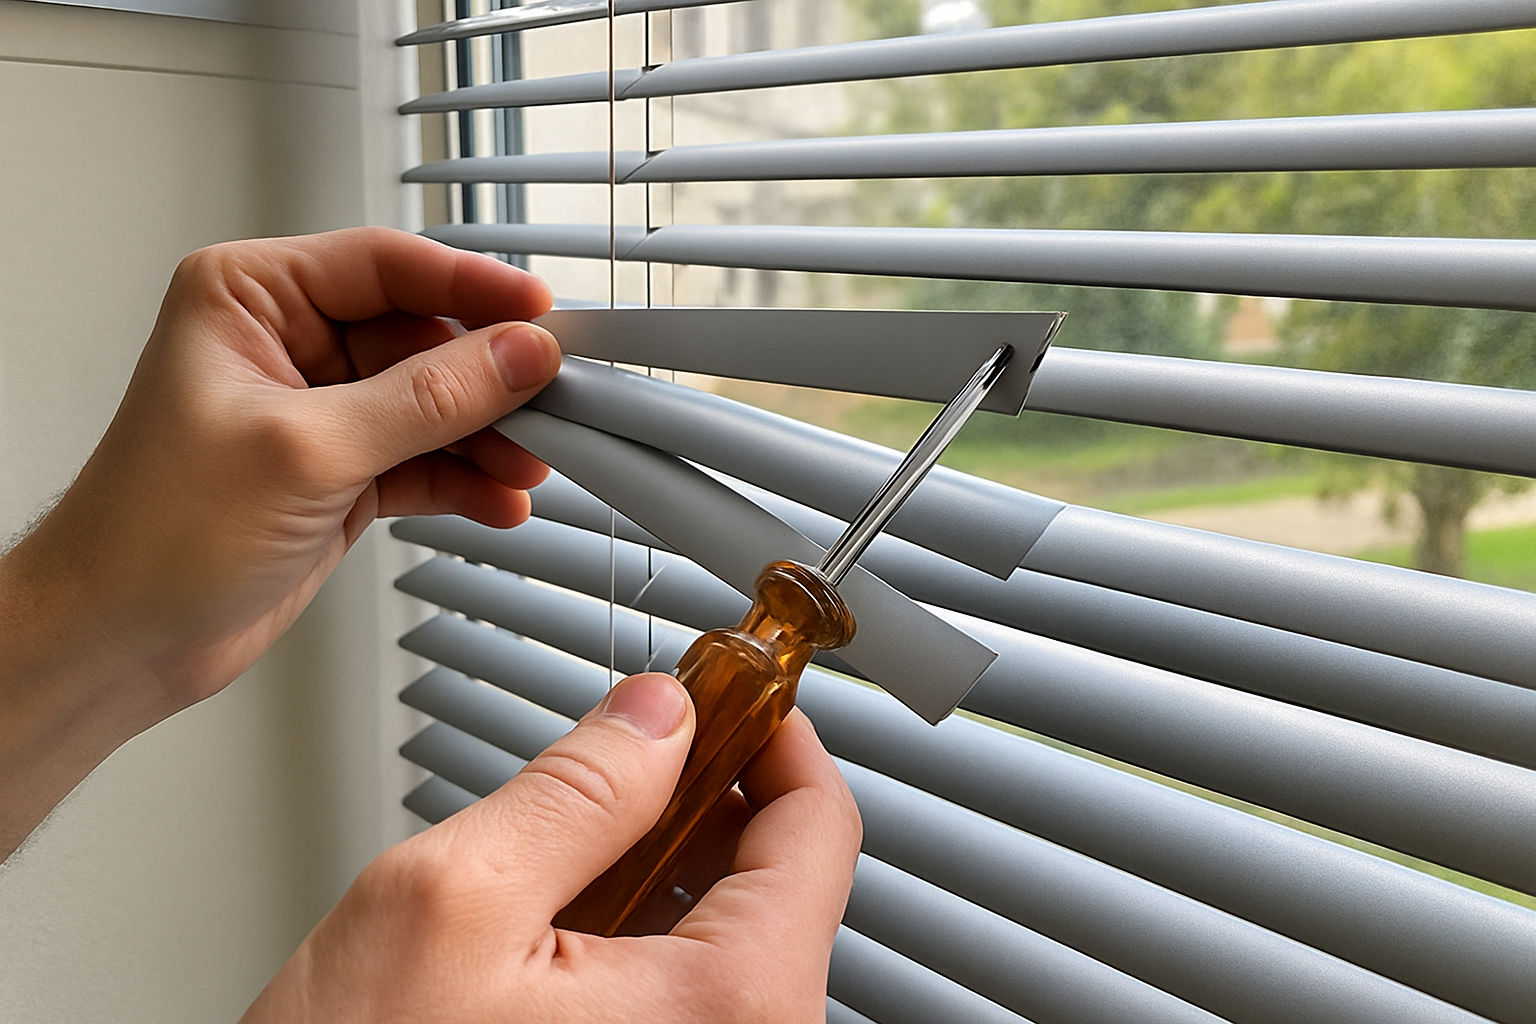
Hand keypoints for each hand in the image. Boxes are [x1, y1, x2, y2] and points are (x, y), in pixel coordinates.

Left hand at [0, 227, 557, 857]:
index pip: (386, 265)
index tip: (540, 313)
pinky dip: (464, 480)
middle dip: (489, 377)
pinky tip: (497, 501)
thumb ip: (426, 399)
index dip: (471, 285)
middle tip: (550, 401)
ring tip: (528, 465)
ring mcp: (318, 411)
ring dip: (486, 436)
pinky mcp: (340, 472)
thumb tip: (516, 355)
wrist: (119, 640)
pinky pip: (425, 459)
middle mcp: (286, 344)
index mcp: (251, 297)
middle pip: (422, 335)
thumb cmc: (154, 534)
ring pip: (433, 402)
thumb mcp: (306, 450)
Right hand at [240, 674, 861, 1023]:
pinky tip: (576, 916)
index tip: (733, 690)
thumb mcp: (454, 902)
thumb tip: (658, 715)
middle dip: (713, 796)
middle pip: (787, 879)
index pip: (822, 828)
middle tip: (642, 749)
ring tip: (586, 837)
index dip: (774, 735)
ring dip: (677, 860)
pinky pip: (695, 990)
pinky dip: (654, 928)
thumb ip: (577, 789)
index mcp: (732, 1008)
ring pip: (738, 932)